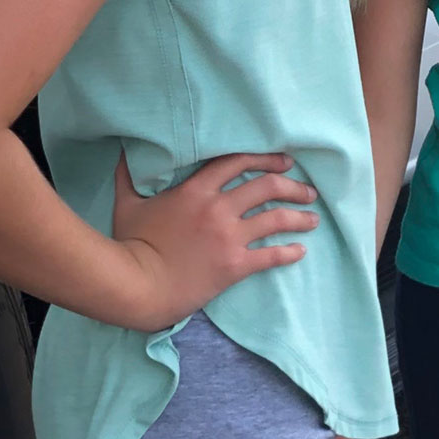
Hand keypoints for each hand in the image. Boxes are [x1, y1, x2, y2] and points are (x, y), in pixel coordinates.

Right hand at [110, 151, 317, 331]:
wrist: (137, 287)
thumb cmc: (131, 244)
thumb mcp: (128, 204)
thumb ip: (130, 175)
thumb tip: (125, 151)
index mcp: (197, 190)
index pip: (238, 162)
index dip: (265, 158)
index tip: (284, 161)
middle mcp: (219, 209)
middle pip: (266, 187)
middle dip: (292, 186)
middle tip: (308, 190)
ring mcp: (229, 237)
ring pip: (275, 219)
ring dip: (299, 217)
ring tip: (313, 218)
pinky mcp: (235, 266)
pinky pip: (270, 256)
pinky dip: (289, 252)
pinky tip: (301, 251)